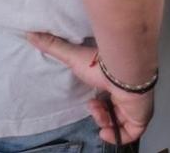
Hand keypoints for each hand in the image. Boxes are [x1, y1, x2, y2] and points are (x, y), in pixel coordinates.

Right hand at [25, 32, 154, 147]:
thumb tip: (29, 34)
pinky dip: (117, 136)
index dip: (98, 104)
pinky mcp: (140, 119)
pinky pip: (130, 134)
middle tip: (93, 108)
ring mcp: (135, 107)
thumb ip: (52, 46)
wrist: (123, 72)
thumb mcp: (71, 56)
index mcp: (115, 82)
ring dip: (104, 121)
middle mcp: (127, 94)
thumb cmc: (100, 65)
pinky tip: (105, 131)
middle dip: (99, 113)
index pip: (109, 98)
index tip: (89, 102)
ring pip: (119, 122)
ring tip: (98, 112)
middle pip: (114, 111)